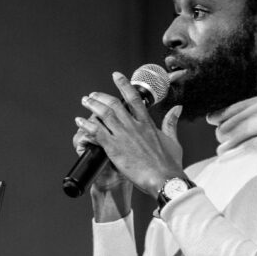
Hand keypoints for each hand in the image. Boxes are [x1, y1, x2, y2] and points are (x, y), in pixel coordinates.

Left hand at [75, 71, 184, 197]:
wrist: (164, 179)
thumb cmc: (170, 165)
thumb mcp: (173, 140)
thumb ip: (171, 123)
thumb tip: (177, 108)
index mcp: (147, 123)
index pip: (134, 98)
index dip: (123, 85)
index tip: (116, 76)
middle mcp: (134, 126)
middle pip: (114, 104)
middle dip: (101, 97)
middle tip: (93, 95)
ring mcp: (123, 136)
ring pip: (104, 114)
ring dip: (92, 106)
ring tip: (85, 101)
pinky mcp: (114, 148)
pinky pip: (96, 132)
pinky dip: (86, 125)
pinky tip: (79, 121)